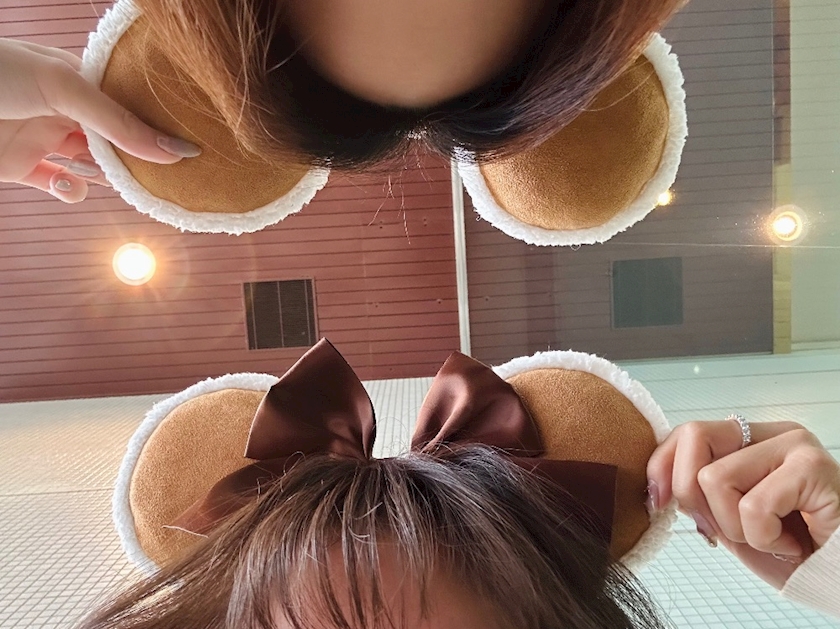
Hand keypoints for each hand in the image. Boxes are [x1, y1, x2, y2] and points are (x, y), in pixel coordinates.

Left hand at [0, 38, 199, 202]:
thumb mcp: (62, 86)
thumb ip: (118, 121)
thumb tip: (174, 151)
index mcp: (77, 79)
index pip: (128, 104)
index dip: (155, 124)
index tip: (185, 144)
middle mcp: (65, 109)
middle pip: (116, 139)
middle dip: (138, 157)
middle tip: (163, 173)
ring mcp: (44, 138)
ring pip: (94, 165)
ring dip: (110, 178)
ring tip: (126, 183)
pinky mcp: (23, 168)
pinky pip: (60, 185)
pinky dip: (71, 192)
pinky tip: (69, 185)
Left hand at [647, 420, 839, 588]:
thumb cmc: (796, 551)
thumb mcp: (732, 522)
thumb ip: (699, 497)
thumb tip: (657, 489)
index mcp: (750, 441)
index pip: (687, 433)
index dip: (662, 466)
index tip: (659, 502)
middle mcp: (772, 434)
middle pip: (694, 438)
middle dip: (694, 496)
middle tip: (729, 530)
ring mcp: (795, 445)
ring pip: (715, 478)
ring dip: (736, 528)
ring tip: (771, 538)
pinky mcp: (813, 467)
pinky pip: (753, 507)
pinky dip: (765, 539)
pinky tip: (792, 544)